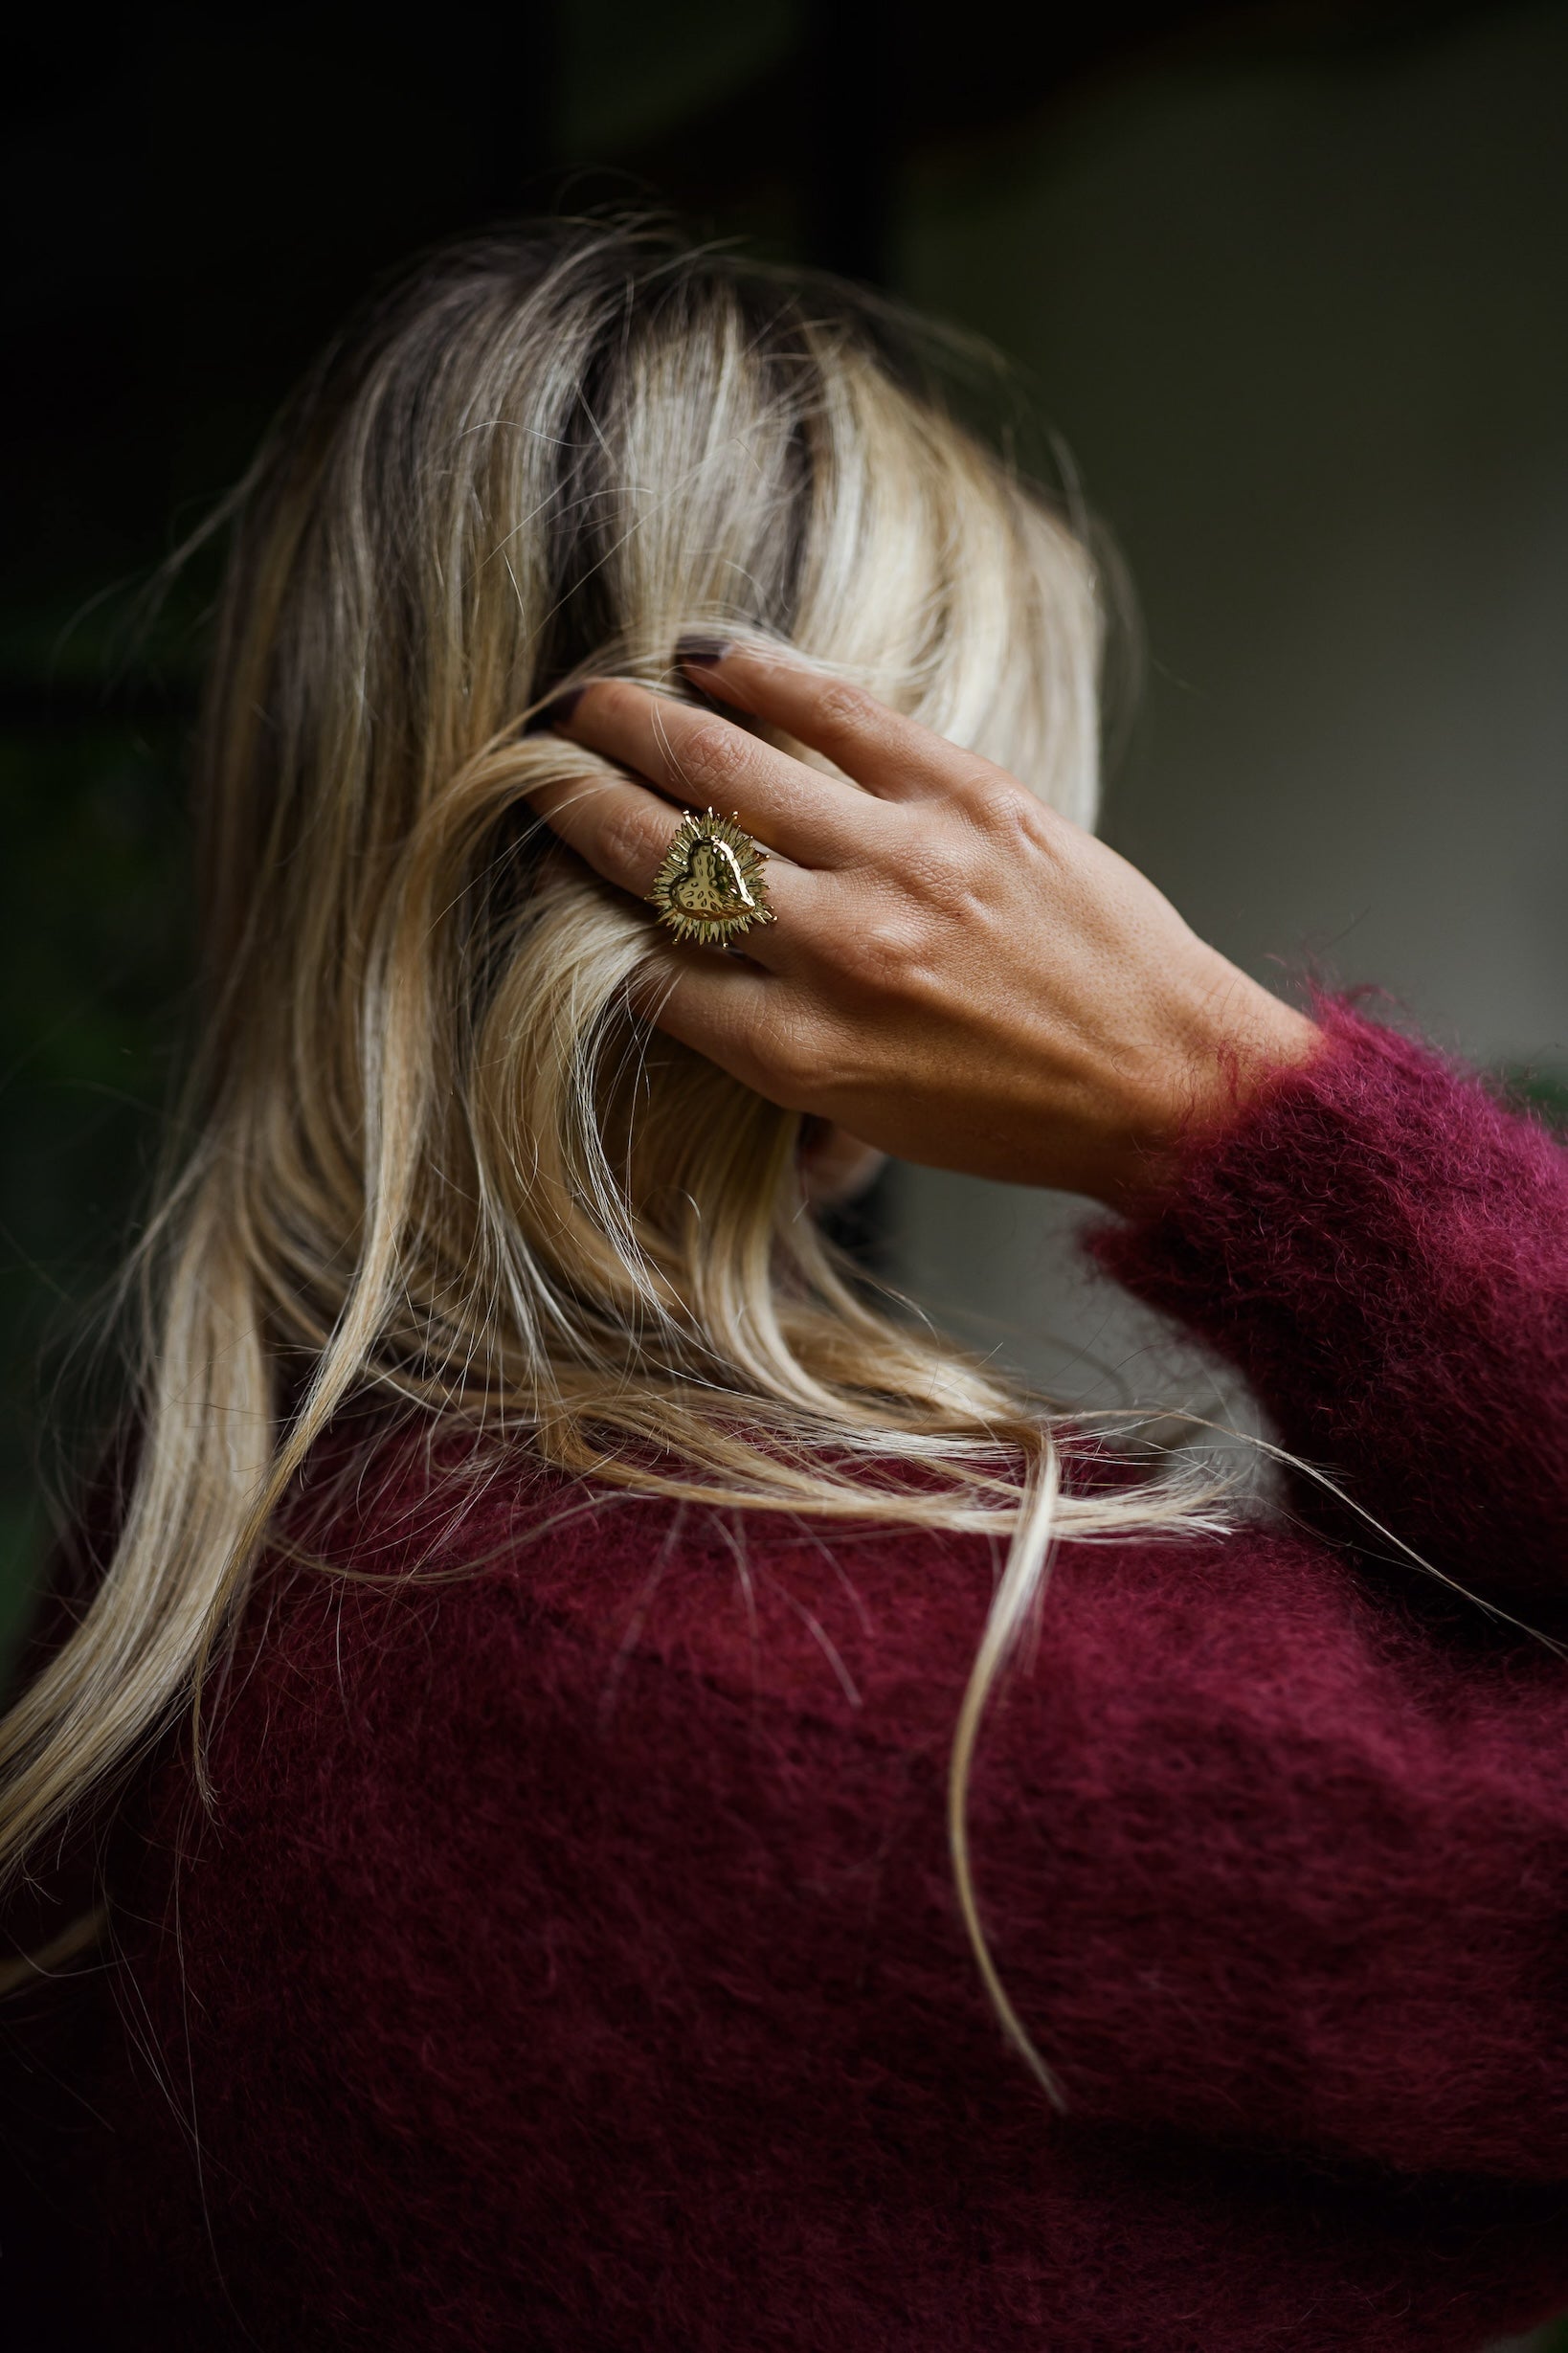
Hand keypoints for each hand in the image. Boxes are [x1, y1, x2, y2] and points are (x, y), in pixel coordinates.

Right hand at [527, 643, 1318, 1206]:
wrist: (1170, 1083)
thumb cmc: (1017, 1116)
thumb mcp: (870, 1128)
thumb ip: (767, 1067)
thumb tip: (673, 1007)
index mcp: (802, 1052)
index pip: (644, 969)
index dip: (575, 913)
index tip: (540, 874)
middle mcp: (837, 952)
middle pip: (660, 856)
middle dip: (574, 801)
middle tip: (524, 765)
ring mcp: (901, 864)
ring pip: (726, 770)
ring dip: (635, 725)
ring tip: (582, 699)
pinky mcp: (967, 795)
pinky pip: (835, 713)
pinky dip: (756, 674)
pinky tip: (698, 654)